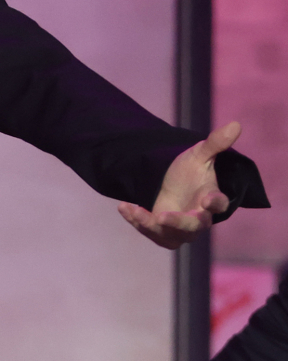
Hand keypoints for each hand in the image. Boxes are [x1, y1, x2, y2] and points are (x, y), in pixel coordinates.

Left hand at [118, 120, 240, 249]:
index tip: (207, 199)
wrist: (171, 183)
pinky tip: (124, 207)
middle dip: (178, 223)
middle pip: (193, 227)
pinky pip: (150, 232)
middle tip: (162, 216)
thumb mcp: (199, 154)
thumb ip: (215, 143)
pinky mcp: (163, 234)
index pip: (219, 204)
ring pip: (169, 236)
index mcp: (211, 199)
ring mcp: (180, 230)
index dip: (215, 203)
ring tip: (134, 210)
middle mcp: (199, 219)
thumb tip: (235, 124)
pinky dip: (136, 221)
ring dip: (150, 225)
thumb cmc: (190, 171)